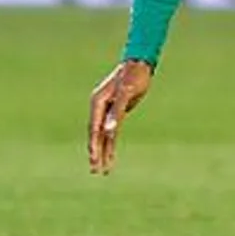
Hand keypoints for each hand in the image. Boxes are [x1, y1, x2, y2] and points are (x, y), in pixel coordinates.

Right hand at [87, 59, 152, 174]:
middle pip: (96, 134)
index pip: (94, 128)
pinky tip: (111, 156)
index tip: (94, 159)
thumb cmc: (133, 77)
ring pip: (103, 135)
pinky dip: (111, 143)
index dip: (94, 145)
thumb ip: (116, 113)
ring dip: (104, 152)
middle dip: (96, 153)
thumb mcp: (126, 94)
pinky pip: (111, 131)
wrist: (140, 64)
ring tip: (103, 170)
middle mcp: (99, 107)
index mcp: (98, 102)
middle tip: (95, 171)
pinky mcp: (116, 112)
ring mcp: (107, 110)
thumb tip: (108, 131)